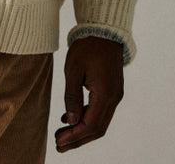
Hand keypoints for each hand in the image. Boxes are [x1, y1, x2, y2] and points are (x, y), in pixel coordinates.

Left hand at [54, 36, 123, 152]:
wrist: (104, 30)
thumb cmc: (88, 46)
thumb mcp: (73, 69)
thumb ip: (72, 96)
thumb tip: (70, 120)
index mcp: (105, 94)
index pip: (90, 125)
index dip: (74, 136)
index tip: (59, 141)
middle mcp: (113, 98)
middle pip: (97, 129)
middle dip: (78, 139)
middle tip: (59, 145)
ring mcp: (115, 95)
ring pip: (99, 122)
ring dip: (81, 131)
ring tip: (62, 136)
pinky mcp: (112, 90)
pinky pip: (100, 111)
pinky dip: (86, 118)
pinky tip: (70, 118)